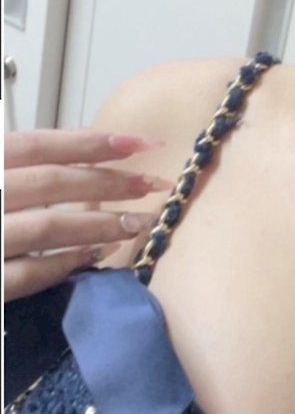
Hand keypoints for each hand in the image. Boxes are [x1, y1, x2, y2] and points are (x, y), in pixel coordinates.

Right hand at [4, 130, 173, 302]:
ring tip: (140, 223)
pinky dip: (69, 263)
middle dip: (109, 182)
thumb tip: (90, 139)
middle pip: (50, 182)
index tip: (143, 142)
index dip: (91, 142)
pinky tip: (101, 255)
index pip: (37, 146)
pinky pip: (31, 274)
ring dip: (101, 223)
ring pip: (48, 227)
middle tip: (153, 184)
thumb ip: (22, 164)